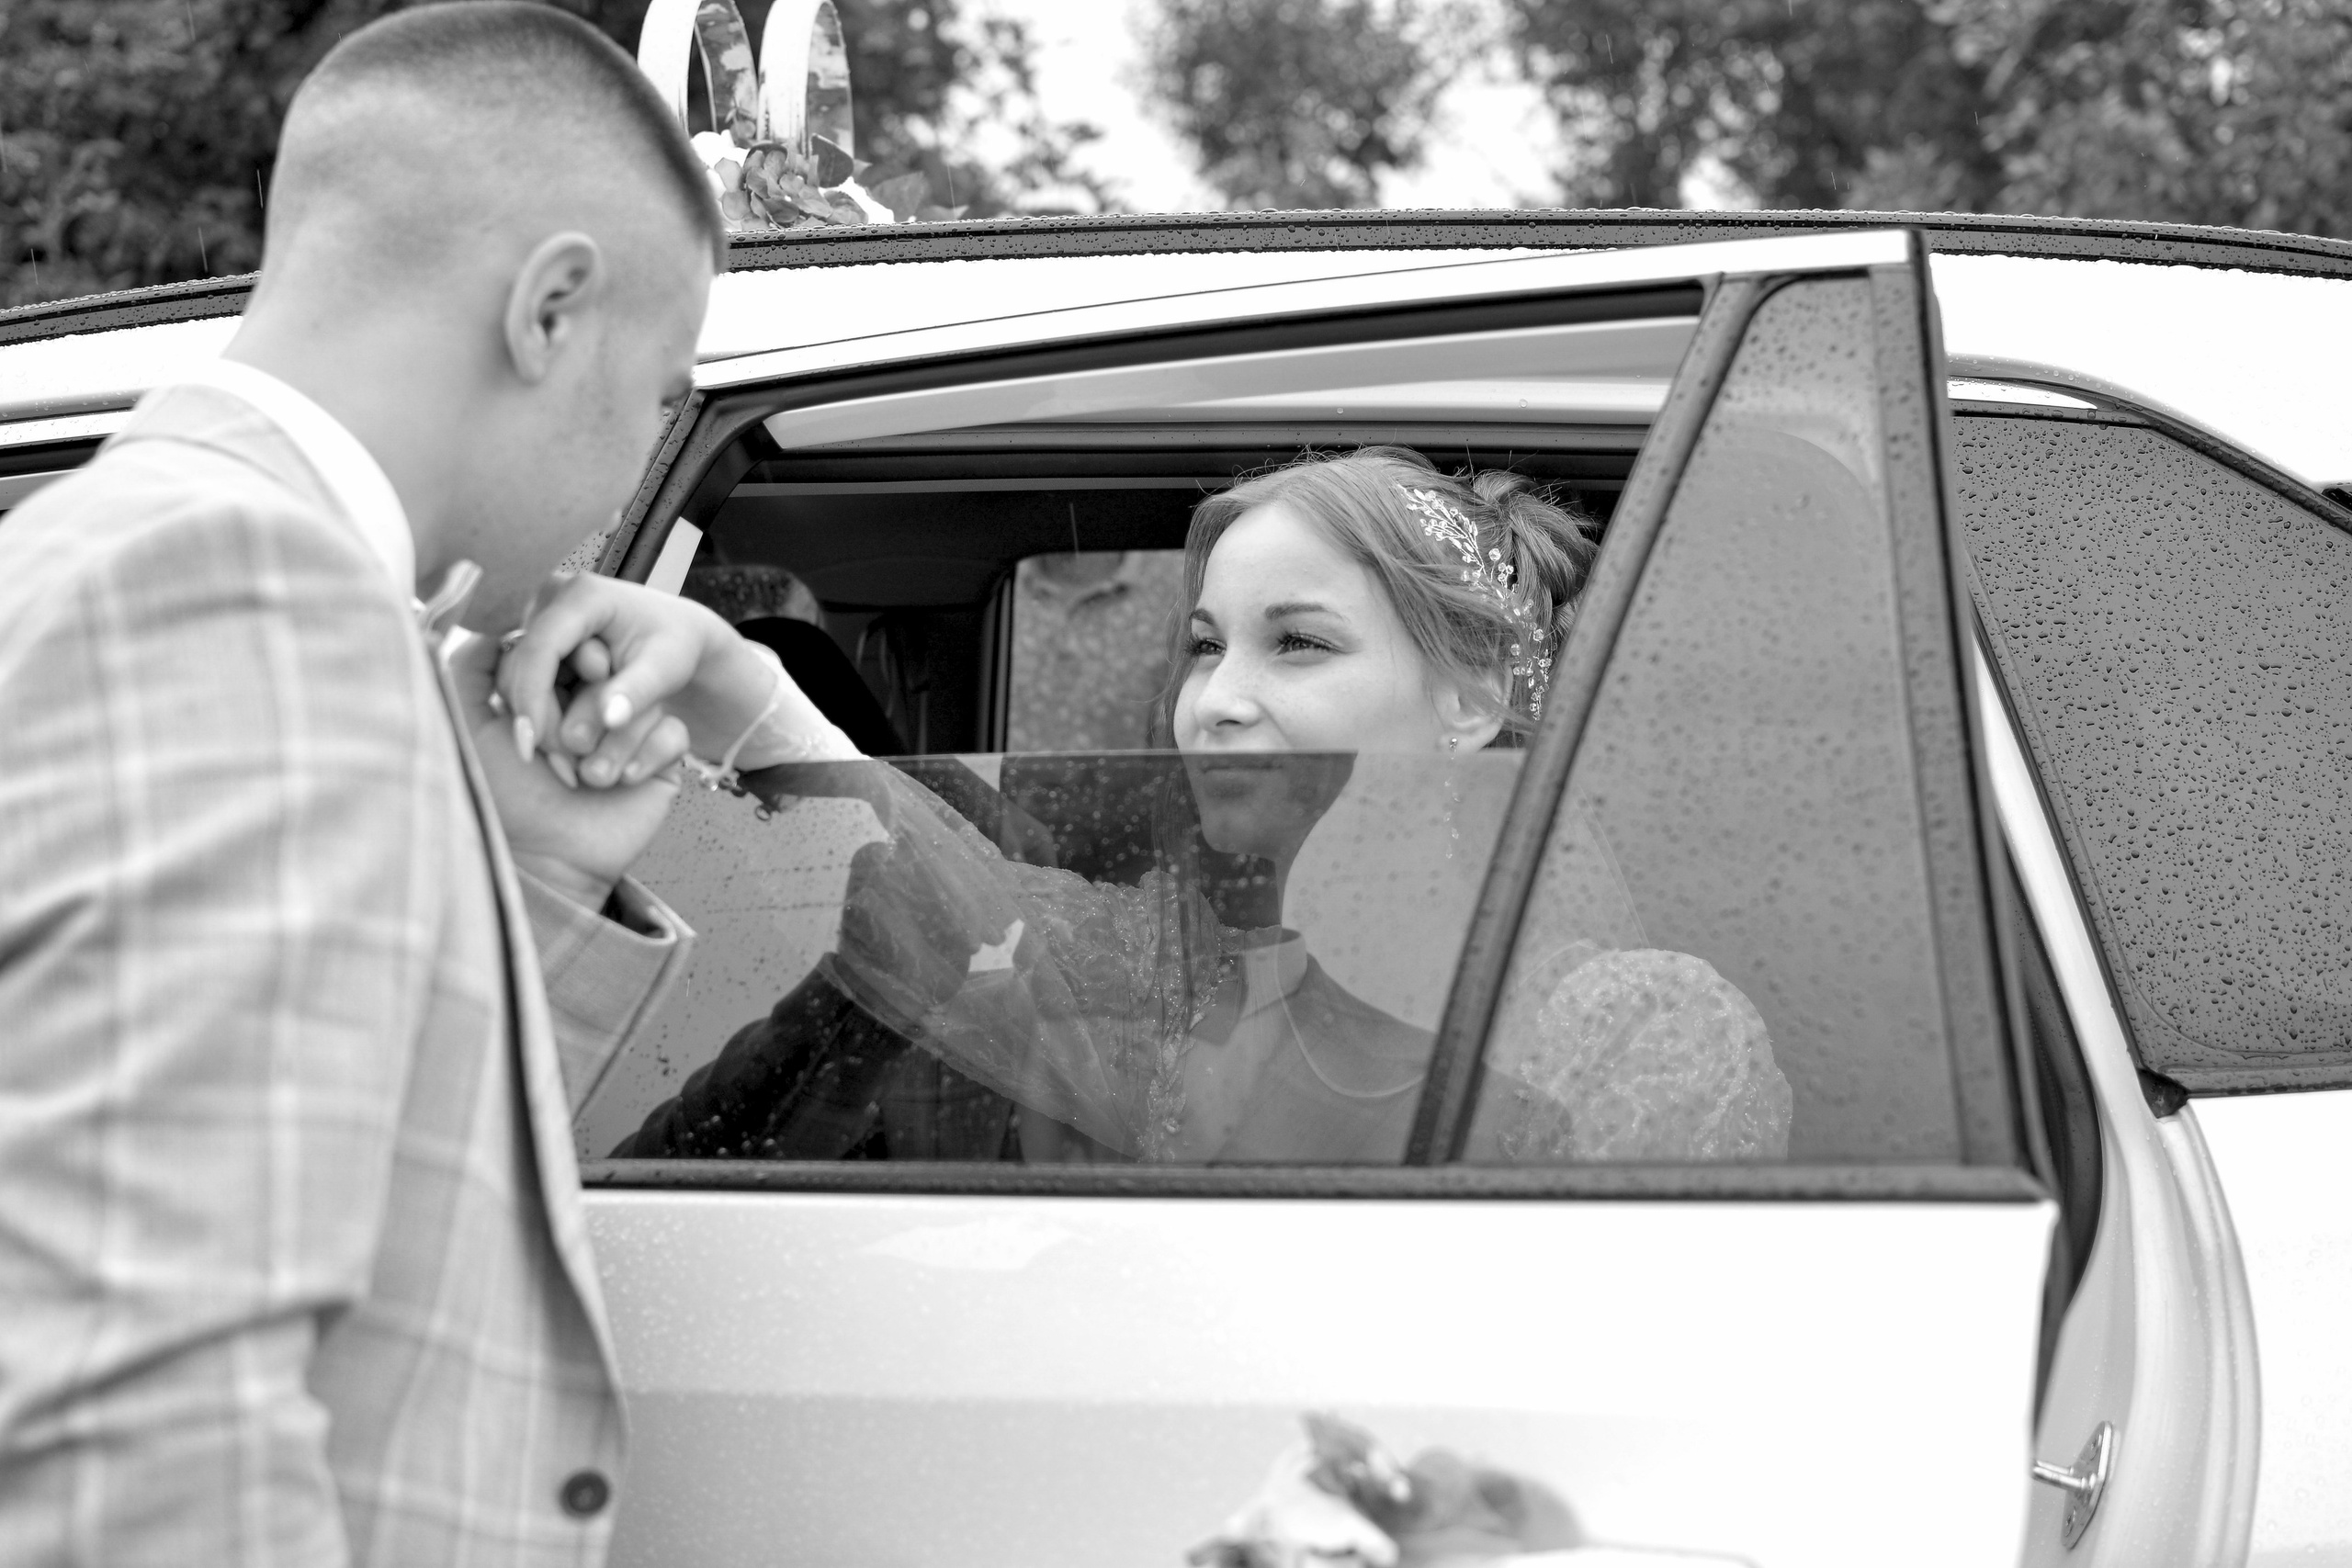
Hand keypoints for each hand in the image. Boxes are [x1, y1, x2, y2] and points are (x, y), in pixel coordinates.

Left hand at [449, 628, 689, 911]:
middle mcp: (591, 707)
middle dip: (590, 700)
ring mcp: (628, 732)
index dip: (572, 655)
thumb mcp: (472, 725)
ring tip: (584, 778)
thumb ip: (473, 668)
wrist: (547, 858)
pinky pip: (674, 733)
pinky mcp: (660, 760)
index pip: (571, 649)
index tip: (569, 672)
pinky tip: (620, 781)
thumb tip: (494, 623)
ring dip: (614, 737)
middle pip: (613, 668)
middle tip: (569, 741)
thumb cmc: (504, 797)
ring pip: (646, 699)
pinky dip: (647, 754)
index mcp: (550, 693)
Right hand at [496, 572, 801, 774]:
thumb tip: (611, 720)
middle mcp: (553, 596)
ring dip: (537, 717)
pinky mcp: (537, 633)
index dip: (532, 697)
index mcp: (585, 594)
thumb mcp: (666, 669)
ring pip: (518, 674)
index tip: (532, 744)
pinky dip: (541, 710)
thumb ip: (637, 693)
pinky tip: (560, 742)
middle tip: (559, 764)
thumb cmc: (674, 645)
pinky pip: (525, 677)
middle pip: (523, 664)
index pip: (542, 648)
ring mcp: (540, 613)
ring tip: (567, 759)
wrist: (674, 630)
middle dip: (535, 715)